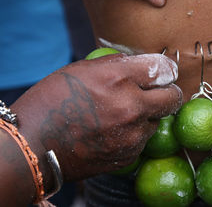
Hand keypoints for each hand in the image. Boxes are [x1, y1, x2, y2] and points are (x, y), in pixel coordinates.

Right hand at [11, 54, 181, 182]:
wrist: (34, 145)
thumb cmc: (52, 101)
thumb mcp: (81, 69)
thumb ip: (116, 64)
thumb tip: (140, 62)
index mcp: (118, 78)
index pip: (164, 68)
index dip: (167, 68)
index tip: (166, 72)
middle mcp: (131, 106)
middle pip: (173, 96)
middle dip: (168, 92)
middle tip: (157, 92)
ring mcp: (132, 134)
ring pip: (158, 120)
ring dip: (148, 115)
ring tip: (123, 114)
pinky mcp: (128, 154)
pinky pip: (143, 139)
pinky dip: (135, 134)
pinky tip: (114, 131)